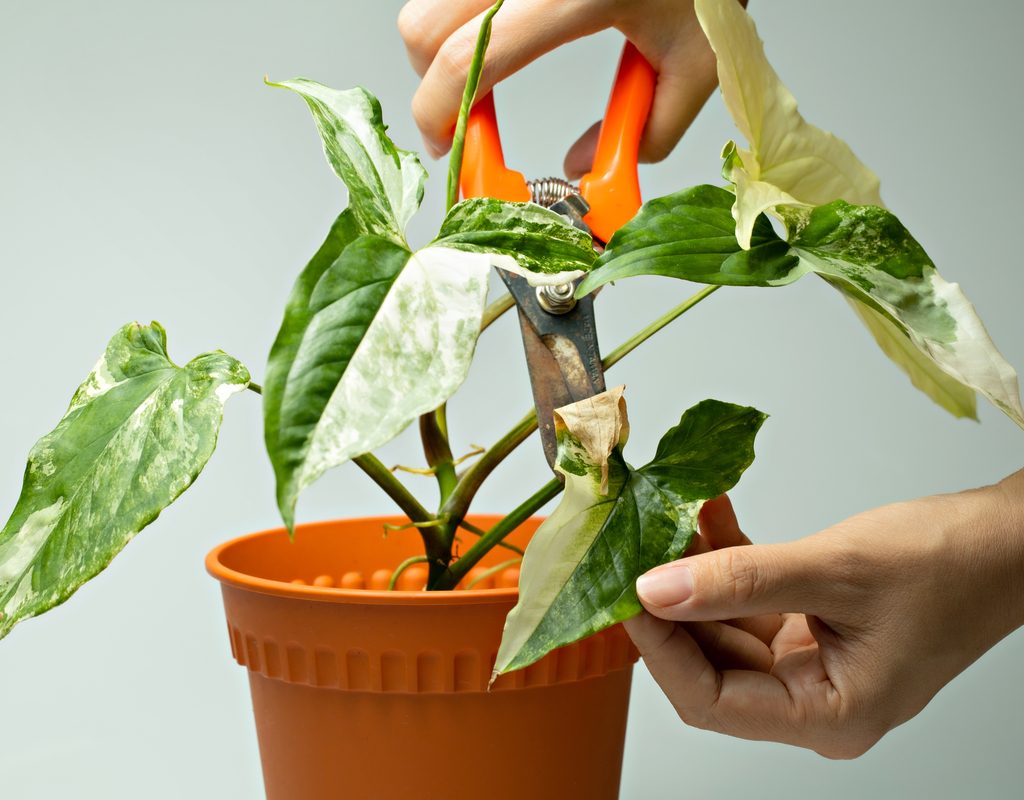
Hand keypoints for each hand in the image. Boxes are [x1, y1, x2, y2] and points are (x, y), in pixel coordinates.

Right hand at [397, 0, 720, 174]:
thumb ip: (651, 131)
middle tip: (462, 120)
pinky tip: (500, 33)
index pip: (466, 59)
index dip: (440, 116)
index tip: (450, 150)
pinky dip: (461, 17)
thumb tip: (582, 164)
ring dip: (444, 47)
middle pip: (422, 26)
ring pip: (431, 0)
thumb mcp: (699, 60)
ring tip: (485, 75)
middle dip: (431, 85)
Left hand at [624, 474, 1023, 757]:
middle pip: (710, 661)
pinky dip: (727, 557)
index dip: (659, 647)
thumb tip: (656, 589)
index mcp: (827, 715)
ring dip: (695, 571)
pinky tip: (707, 514)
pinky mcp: (810, 623)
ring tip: (668, 518)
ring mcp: (809, 660)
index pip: (709, 699)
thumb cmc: (952, 567)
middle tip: (636, 548)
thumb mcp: (836, 570)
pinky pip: (749, 595)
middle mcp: (812, 698)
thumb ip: (741, 580)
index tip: (626, 592)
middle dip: (671, 602)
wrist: (1009, 542)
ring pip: (723, 623)